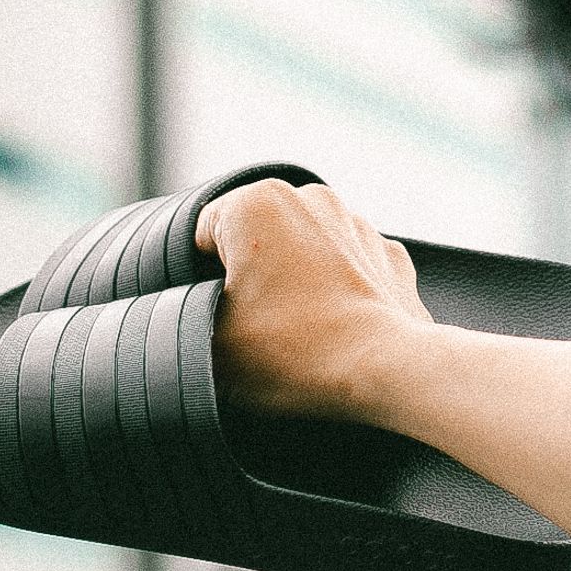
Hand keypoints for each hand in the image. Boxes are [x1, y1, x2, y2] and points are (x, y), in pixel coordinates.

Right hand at [194, 180, 434, 419]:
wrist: (390, 372)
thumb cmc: (297, 355)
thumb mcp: (208, 345)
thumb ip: (180, 319)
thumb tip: (181, 317)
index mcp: (256, 203)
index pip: (199, 238)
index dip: (197, 284)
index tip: (215, 319)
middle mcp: (310, 199)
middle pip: (253, 241)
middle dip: (249, 280)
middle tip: (254, 331)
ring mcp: (356, 224)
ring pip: (301, 253)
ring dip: (293, 284)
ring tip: (296, 335)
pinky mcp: (389, 256)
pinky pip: (346, 271)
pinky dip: (336, 294)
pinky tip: (333, 330)